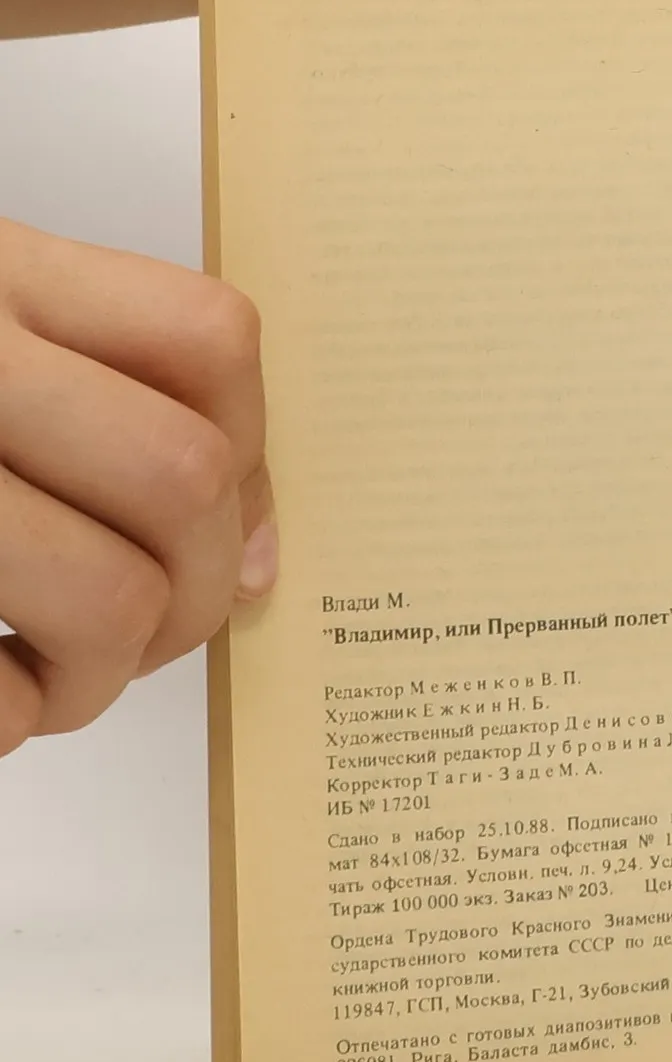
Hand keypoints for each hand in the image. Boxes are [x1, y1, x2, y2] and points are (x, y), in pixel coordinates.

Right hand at [0, 220, 275, 757]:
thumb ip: (96, 401)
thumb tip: (257, 559)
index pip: (207, 339)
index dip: (253, 454)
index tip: (232, 529)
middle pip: (179, 480)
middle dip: (197, 591)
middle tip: (146, 634)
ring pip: (108, 595)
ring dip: (106, 674)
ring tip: (56, 679)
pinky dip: (12, 722)